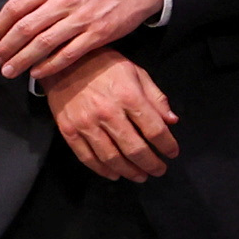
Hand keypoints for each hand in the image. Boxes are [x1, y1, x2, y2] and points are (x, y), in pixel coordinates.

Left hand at [0, 0, 165, 84]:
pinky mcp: (97, 35)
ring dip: (22, 60)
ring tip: (10, 71)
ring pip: (43, 43)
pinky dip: (49, 66)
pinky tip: (37, 73)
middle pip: (26, 28)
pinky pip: (67, 54)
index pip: (17, 6)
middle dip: (7, 47)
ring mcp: (81, 19)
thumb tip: (20, 12)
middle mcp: (65, 1)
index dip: (1, 24)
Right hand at [47, 49, 177, 181]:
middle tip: (159, 170)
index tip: (173, 153)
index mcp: (129, 97)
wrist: (65, 62)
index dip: (167, 145)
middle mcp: (108, 113)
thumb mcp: (137, 73)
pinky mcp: (68, 130)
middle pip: (134, 148)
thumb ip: (156, 98)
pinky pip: (86, 157)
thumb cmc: (105, 65)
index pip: (154, 129)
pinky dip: (102, 169)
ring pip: (111, 157)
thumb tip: (172, 121)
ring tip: (140, 176)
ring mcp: (86, 124)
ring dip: (128, 171)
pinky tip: (114, 174)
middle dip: (151, 164)